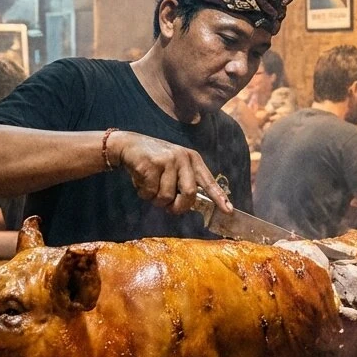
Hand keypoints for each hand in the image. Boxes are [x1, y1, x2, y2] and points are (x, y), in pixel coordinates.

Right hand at [111, 131, 231, 215]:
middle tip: (169, 208)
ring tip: (150, 186)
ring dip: (156, 199)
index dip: (219, 198)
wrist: (128, 145)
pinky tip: (140, 180)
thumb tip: (191, 205)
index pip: (209, 182)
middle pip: (190, 194)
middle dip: (178, 207)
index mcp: (193, 159)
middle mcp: (183, 157)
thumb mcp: (174, 168)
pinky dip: (143, 192)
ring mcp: (168, 160)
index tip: (228, 211)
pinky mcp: (152, 164)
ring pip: (167, 196)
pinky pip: (150, 192)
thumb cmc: (154, 162)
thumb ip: (184, 183)